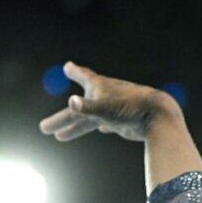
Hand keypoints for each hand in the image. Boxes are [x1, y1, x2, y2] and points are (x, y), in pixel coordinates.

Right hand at [38, 61, 179, 142]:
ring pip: (90, 120)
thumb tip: (72, 103)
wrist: (158, 118)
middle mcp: (106, 97)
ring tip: (59, 136)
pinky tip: (100, 129)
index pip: (83, 76)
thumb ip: (87, 107)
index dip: (75, 72)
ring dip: (74, 128)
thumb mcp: (105, 108)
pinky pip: (109, 123)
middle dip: (61, 119)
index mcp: (99, 87)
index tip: (68, 66)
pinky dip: (101, 125)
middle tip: (43, 127)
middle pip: (78, 109)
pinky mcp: (124, 122)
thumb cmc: (131, 109)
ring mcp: (115, 110)